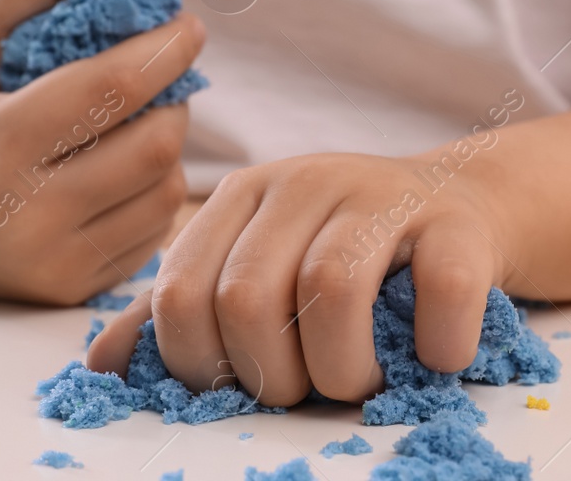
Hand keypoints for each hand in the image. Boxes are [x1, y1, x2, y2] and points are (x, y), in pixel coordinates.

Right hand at [0, 0, 203, 303]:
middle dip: (172, 101)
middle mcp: (23, 216)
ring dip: (167, 148)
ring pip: (164, 194)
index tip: (188, 27)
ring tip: (132, 124)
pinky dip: (150, 193)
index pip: (111, 90)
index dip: (164, 51)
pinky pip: (151, 234)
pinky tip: (116, 172)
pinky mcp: (64, 292)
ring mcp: (47, 263)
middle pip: (154, 148)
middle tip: (161, 78)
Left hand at [86, 151, 520, 405]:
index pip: (180, 293)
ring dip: (343, 370)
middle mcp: (306, 181)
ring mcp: (383, 195)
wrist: (465, 202)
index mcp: (244, 196)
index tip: (242, 386)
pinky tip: (433, 356)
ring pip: (330, 290)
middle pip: (247, 297)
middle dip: (272, 377)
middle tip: (307, 390)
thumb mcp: (259, 264)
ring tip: (361, 383)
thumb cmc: (350, 252)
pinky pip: (440, 290)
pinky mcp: (458, 221)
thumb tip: (105, 366)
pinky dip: (436, 345)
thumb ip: (183, 310)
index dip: (200, 366)